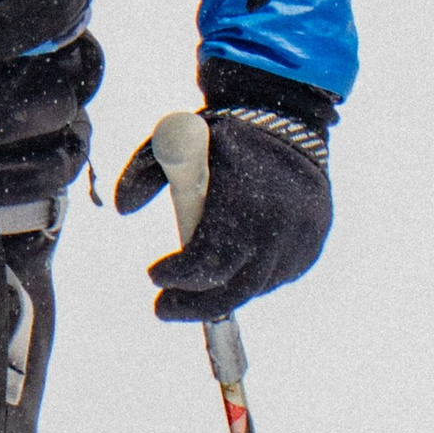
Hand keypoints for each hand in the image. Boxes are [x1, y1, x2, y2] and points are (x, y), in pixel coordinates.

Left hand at [115, 104, 331, 319]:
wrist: (288, 123)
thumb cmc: (223, 137)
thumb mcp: (175, 142)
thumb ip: (144, 174)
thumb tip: (121, 208)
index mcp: (244, 198)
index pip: (207, 258)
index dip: (178, 275)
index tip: (153, 275)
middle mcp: (278, 225)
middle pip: (233, 288)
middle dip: (193, 305)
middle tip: (161, 309)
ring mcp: (301, 239)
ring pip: (254, 287)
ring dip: (220, 293)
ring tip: (190, 289)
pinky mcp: (312, 246)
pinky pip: (276, 278)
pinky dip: (248, 281)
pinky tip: (227, 271)